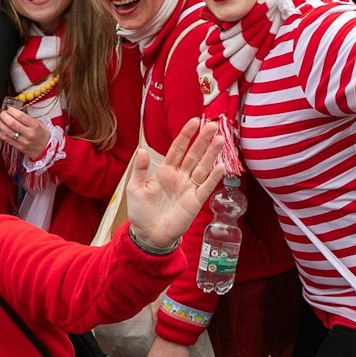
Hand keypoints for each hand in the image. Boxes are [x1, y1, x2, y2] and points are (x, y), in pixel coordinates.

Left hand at [0, 106, 50, 159]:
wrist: (46, 149)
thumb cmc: (42, 135)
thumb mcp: (39, 123)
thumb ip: (27, 118)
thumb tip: (14, 111)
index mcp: (35, 126)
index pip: (20, 116)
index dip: (12, 111)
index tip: (9, 108)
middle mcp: (29, 134)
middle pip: (12, 123)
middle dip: (4, 116)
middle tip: (2, 113)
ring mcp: (23, 141)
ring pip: (8, 132)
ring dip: (0, 124)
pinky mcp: (19, 147)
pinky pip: (7, 140)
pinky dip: (0, 134)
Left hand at [125, 119, 224, 250]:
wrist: (148, 235)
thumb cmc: (140, 212)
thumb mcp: (134, 189)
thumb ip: (139, 170)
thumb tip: (142, 150)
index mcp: (165, 171)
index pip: (177, 149)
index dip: (186, 136)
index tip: (194, 121)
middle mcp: (179, 177)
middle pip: (194, 155)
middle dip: (203, 140)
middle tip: (213, 125)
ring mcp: (189, 188)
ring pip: (203, 167)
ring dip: (212, 154)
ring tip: (220, 140)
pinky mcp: (195, 201)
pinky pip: (206, 187)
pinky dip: (214, 177)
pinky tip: (220, 166)